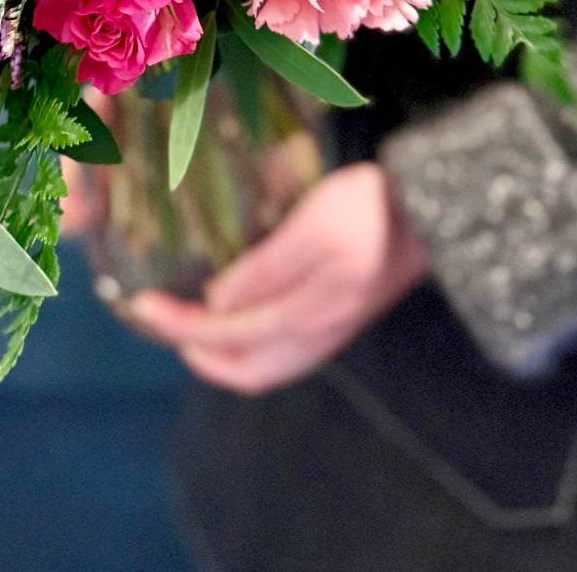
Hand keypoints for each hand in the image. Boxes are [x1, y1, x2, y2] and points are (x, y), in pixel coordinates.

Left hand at [127, 162, 429, 394]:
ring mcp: (331, 331)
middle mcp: (316, 335)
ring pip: (266, 366)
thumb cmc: (371, 209)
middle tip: (158, 320)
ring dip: (223, 355)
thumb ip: (266, 271)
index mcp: (304, 315)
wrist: (435, 212)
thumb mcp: (315, 229)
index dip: (178, 323)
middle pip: (245, 367)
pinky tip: (241, 319)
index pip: (225, 334)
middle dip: (195, 350)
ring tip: (191, 329)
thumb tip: (217, 306)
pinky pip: (285, 354)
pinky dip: (251, 347)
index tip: (141, 304)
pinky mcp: (342, 318)